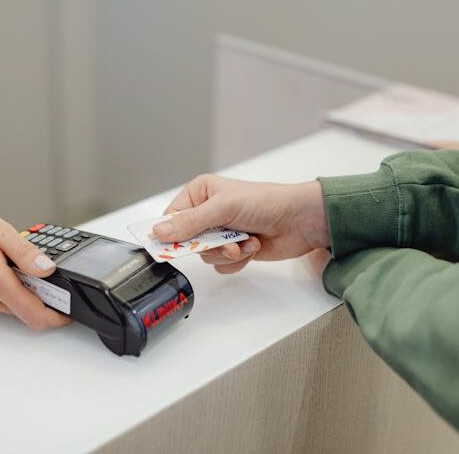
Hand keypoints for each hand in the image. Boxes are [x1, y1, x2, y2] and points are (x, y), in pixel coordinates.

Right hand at [0, 192, 69, 329]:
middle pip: (25, 311)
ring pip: (11, 306)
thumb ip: (26, 253)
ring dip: (23, 289)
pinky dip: (8, 287)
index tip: (69, 310)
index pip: (34, 314)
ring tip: (15, 259)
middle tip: (47, 272)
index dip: (57, 316)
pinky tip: (2, 264)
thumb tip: (48, 269)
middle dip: (41, 297)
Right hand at [153, 174, 330, 273]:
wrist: (299, 220)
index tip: (171, 246)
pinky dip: (238, 260)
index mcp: (200, 194)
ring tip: (246, 241)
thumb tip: (159, 232)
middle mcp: (208, 213)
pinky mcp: (234, 249)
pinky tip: (253, 246)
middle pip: (187, 241)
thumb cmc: (265, 202)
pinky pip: (222, 265)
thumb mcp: (223, 208)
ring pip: (205, 256)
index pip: (172, 218)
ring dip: (227, 253)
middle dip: (209, 245)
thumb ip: (190, 222)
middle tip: (225, 242)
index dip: (171, 234)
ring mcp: (222, 232)